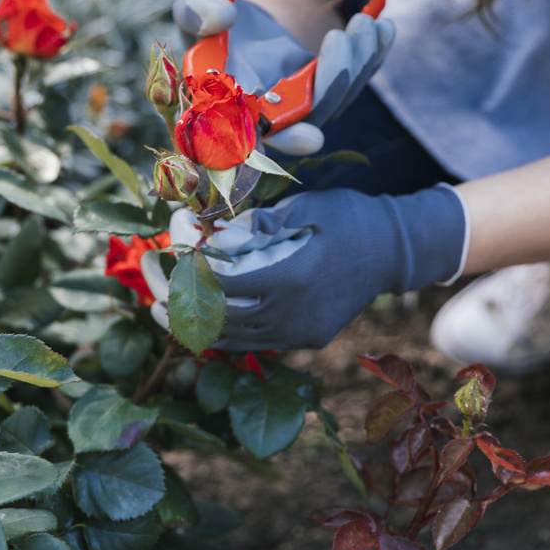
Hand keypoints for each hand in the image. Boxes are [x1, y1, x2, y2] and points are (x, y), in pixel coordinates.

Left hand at [153, 186, 467, 350]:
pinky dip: (231, 332)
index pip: (226, 286)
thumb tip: (216, 236)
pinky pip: (259, 342)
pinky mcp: (308, 339)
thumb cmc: (349, 218)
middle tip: (154, 299)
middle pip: (224, 321)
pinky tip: (210, 318)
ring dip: (202, 326)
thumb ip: (259, 224)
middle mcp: (294, 313)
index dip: (194, 275)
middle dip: (186, 309)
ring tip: (169, 313)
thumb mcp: (304, 207)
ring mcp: (302, 332)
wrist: (395, 250)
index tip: (173, 260)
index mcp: (292, 277)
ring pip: (238, 339)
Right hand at [172, 0, 395, 155]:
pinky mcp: (326, 91)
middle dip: (332, 84)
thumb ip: (197, 11)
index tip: (310, 137)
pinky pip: (355, 81)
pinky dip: (373, 55)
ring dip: (357, 63)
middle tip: (340, 39)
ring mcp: (301, 107)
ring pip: (337, 100)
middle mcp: (268, 118)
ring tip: (364, 23)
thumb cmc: (212, 20)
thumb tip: (224, 18)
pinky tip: (383, 28)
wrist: (240, 16)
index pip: (254, 139)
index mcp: (229, 109)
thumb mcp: (195, 8)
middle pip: (309, 119)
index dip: (282, 142)